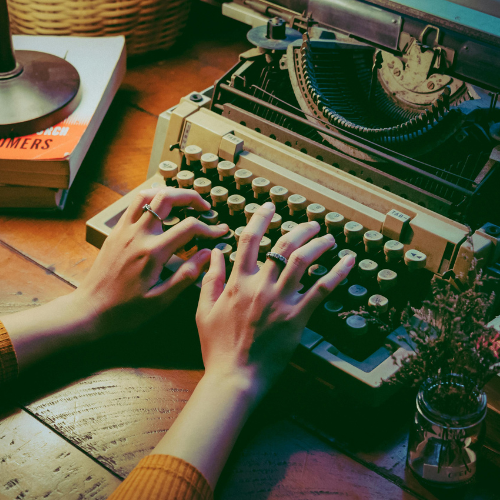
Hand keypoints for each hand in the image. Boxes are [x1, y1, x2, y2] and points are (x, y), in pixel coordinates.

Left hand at [75, 187, 228, 336]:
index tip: (221, 232)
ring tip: (183, 202)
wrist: (89, 310)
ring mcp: (124, 230)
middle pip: (167, 198)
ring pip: (147, 195)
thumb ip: (186, 275)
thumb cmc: (125, 310)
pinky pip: (133, 205)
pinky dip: (150, 200)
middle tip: (205, 207)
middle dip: (190, 197)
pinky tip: (160, 210)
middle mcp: (138, 235)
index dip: (210, 228)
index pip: (189, 227)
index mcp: (152, 252)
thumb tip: (206, 254)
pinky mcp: (115, 232)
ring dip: (168, 193)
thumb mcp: (160, 300)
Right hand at [196, 202, 355, 399]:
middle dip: (299, 229)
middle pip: (283, 246)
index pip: (249, 240)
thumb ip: (210, 278)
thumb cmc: (217, 346)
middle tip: (311, 223)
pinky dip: (336, 273)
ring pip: (303, 262)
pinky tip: (347, 261)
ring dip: (318, 244)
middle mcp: (260, 286)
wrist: (234, 377)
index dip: (260, 218)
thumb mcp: (204, 310)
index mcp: (237, 282)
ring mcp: (280, 301)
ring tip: (328, 236)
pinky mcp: (297, 318)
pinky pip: (321, 291)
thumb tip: (215, 252)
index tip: (269, 206)